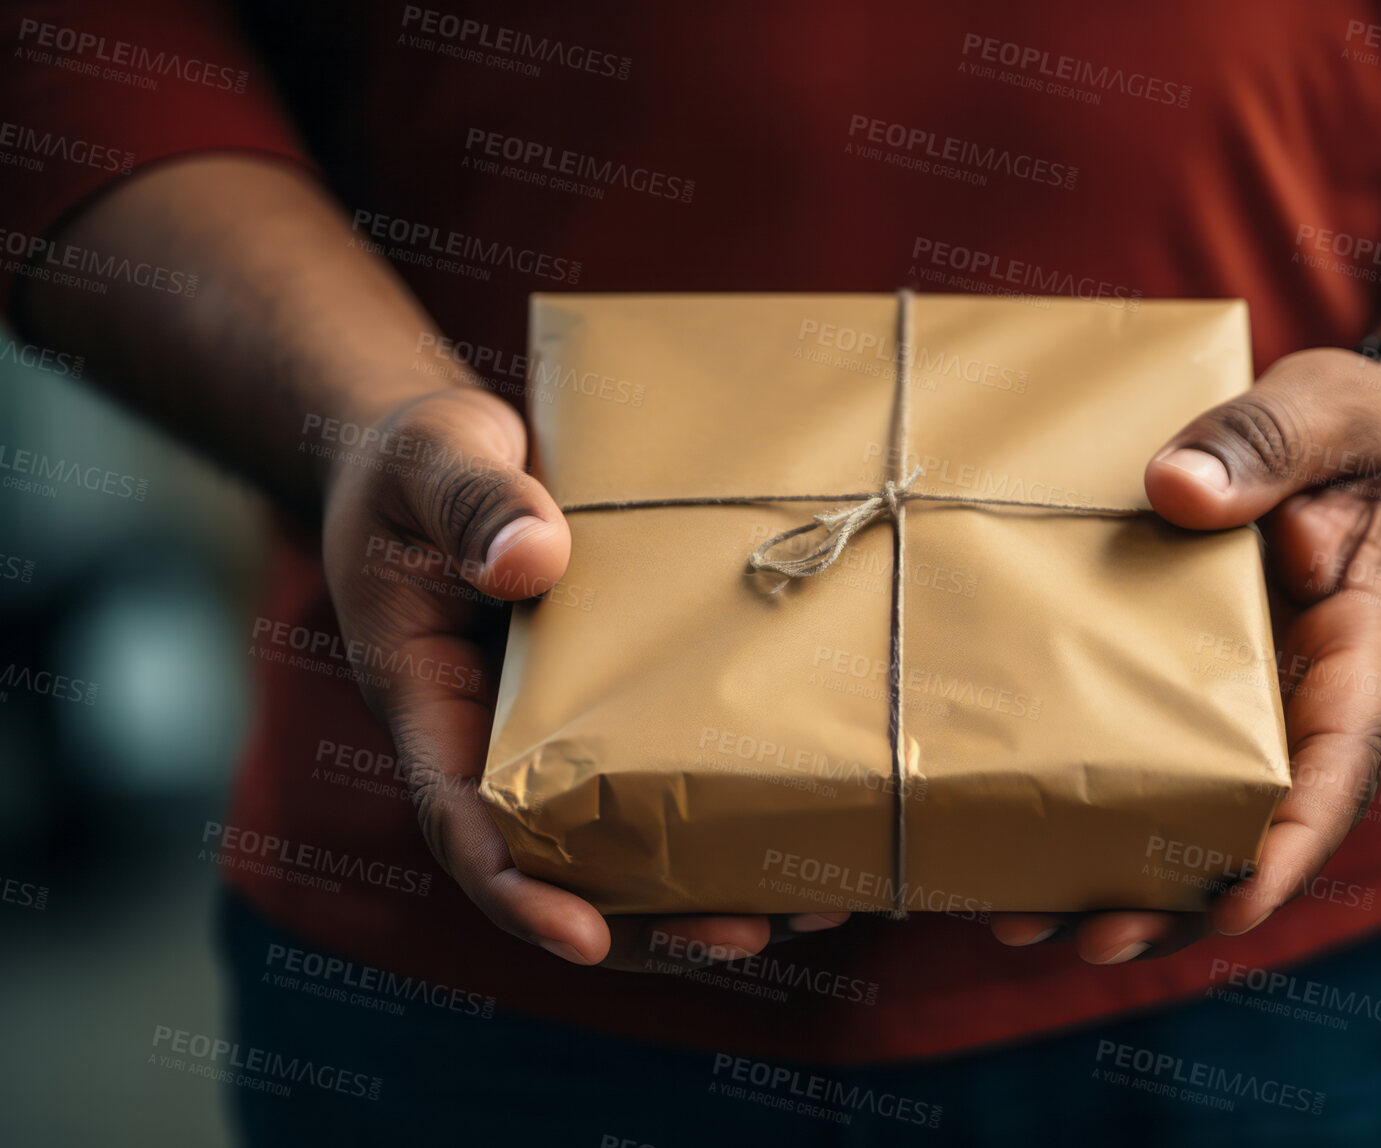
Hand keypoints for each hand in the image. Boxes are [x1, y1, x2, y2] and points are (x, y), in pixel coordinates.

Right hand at [321, 387, 848, 971]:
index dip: (518, 889)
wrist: (444, 458)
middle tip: (739, 937)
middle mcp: (489, 738)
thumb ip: (472, 501)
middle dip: (641, 921)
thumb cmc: (419, 460)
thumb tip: (530, 561)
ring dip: (698, 889)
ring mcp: (552, 730)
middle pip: (556, 864)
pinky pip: (658, 776)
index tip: (583, 938)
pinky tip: (800, 834)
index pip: (461, 820)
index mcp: (428, 699)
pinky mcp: (608, 704)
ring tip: (805, 914)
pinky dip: (720, 816)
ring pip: (617, 841)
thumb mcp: (433, 457)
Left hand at [990, 347, 1380, 961]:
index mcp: (1358, 655)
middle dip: (1177, 898)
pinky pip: (1153, 752)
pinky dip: (1099, 802)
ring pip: (1193, 811)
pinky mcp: (1194, 681)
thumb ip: (1268, 445)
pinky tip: (1023, 841)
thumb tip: (1177, 491)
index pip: (1332, 773)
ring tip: (1026, 924)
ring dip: (1121, 876)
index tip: (1230, 908)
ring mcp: (1247, 700)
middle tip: (1089, 939)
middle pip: (1250, 827)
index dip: (1284, 850)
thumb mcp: (1331, 411)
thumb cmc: (1367, 428)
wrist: (1369, 432)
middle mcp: (1303, 701)